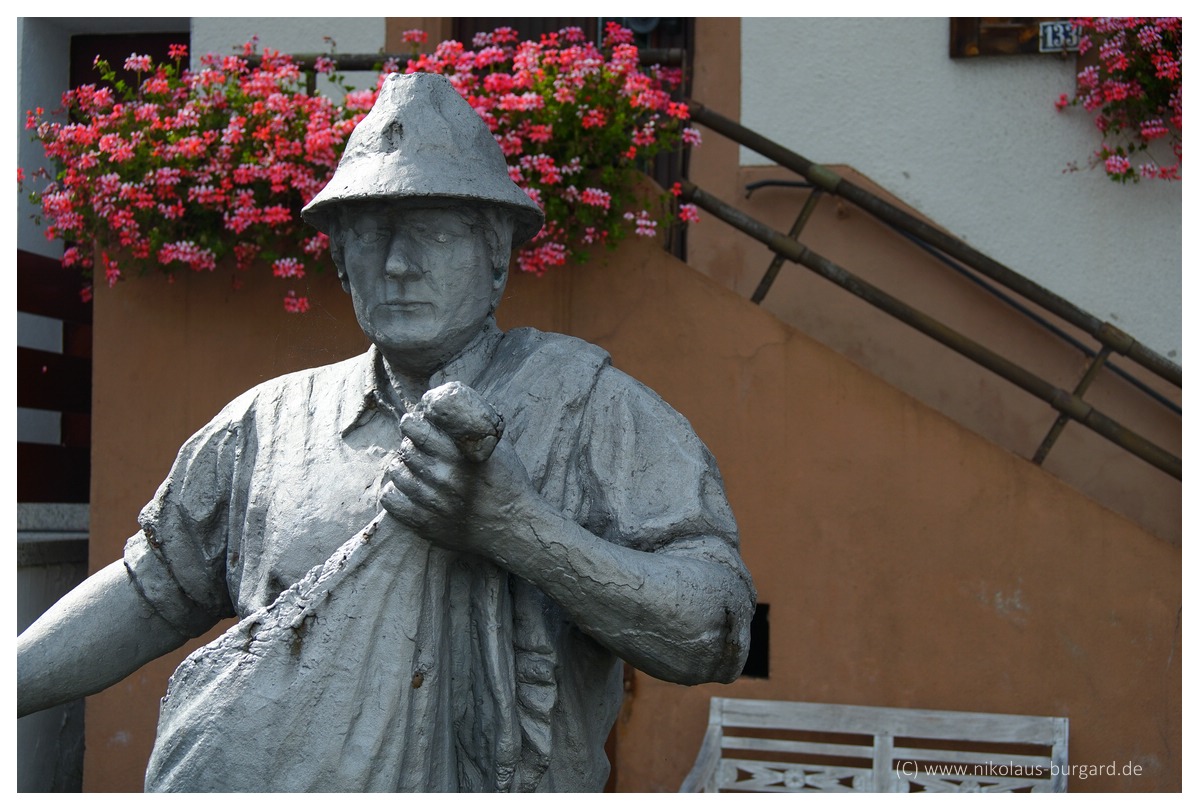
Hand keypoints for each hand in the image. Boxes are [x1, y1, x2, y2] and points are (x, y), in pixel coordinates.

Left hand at [379, 411, 537, 558]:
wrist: (513, 526)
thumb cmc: (508, 482)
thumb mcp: (497, 448)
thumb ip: (472, 429)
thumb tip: (447, 406)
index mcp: (459, 456)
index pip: (417, 430)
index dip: (411, 423)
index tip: (413, 424)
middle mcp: (442, 479)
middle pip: (406, 450)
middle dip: (409, 445)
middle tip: (417, 447)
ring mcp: (431, 504)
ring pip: (397, 473)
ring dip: (402, 467)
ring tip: (413, 468)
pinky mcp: (424, 524)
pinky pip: (391, 501)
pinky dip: (394, 491)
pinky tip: (405, 488)